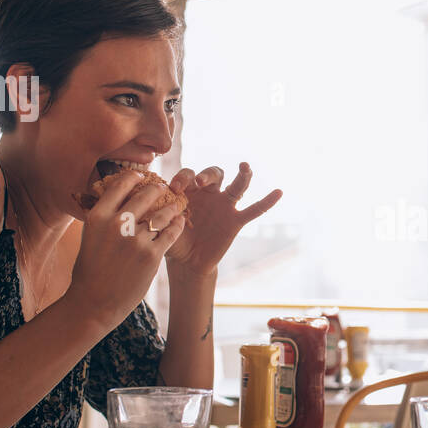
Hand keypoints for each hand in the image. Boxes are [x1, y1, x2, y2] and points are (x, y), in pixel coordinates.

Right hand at [65, 171, 185, 325]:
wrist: (94, 302)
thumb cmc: (89, 270)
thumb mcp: (89, 236)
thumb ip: (103, 217)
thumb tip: (114, 200)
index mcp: (98, 216)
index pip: (120, 185)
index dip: (134, 177)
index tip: (141, 176)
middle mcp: (117, 224)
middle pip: (145, 195)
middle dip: (157, 189)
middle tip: (163, 188)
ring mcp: (136, 240)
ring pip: (162, 214)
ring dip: (172, 207)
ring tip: (177, 204)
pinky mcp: (151, 255)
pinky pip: (170, 233)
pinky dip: (177, 225)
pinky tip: (181, 221)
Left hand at [160, 162, 281, 276]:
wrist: (187, 262)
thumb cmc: (171, 238)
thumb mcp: (160, 224)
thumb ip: (157, 213)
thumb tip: (149, 204)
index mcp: (189, 190)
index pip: (188, 175)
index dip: (182, 178)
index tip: (173, 189)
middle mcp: (208, 193)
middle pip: (213, 173)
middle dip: (206, 174)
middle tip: (198, 182)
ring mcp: (224, 206)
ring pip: (237, 185)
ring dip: (242, 175)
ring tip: (245, 166)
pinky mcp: (236, 220)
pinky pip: (254, 210)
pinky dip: (267, 201)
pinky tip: (279, 192)